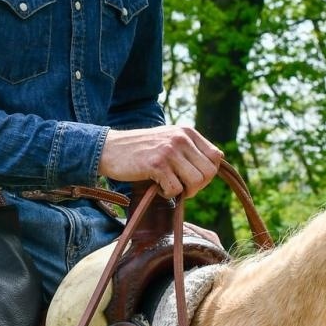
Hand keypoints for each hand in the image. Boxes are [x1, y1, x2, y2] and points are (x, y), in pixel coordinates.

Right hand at [99, 125, 223, 199]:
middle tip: (180, 187)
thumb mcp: (169, 140)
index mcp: (187, 132)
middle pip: (209, 173)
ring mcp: (169, 151)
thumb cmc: (140, 150)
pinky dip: (166, 194)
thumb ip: (190, 149)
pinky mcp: (157, 164)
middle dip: (197, 187)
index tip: (191, 178)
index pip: (216, 157)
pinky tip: (155, 186)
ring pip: (196, 182)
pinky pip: (176, 189)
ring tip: (168, 186)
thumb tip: (216, 164)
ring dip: (184, 192)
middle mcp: (181, 138)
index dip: (207, 173)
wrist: (109, 149)